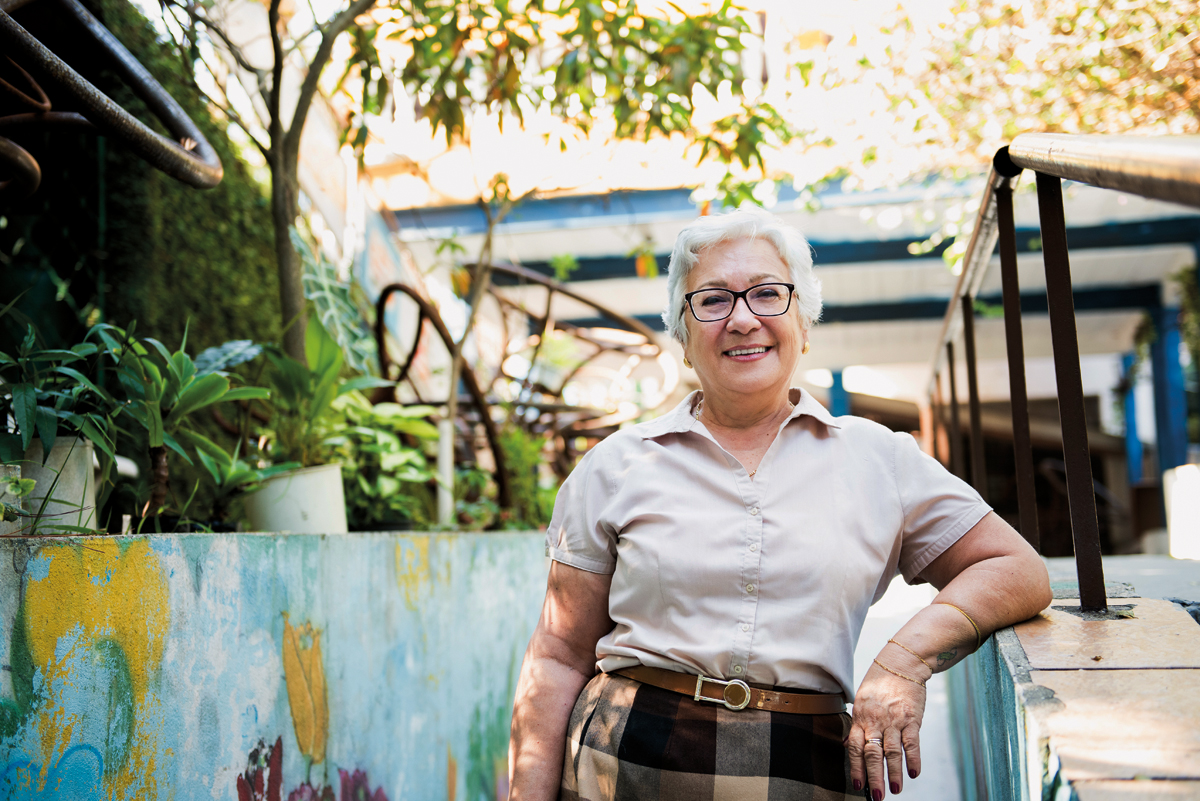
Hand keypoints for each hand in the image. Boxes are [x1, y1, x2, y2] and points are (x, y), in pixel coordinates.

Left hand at [847, 661, 925, 797]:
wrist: (900, 664)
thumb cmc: (879, 684)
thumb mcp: (861, 701)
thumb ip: (858, 724)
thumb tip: (848, 746)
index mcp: (860, 717)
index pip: (855, 747)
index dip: (857, 767)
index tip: (858, 785)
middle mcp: (875, 721)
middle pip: (872, 754)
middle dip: (874, 777)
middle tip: (877, 796)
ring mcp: (894, 720)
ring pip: (892, 751)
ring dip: (894, 773)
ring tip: (896, 790)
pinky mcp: (912, 718)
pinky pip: (912, 742)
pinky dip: (913, 758)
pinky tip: (914, 773)